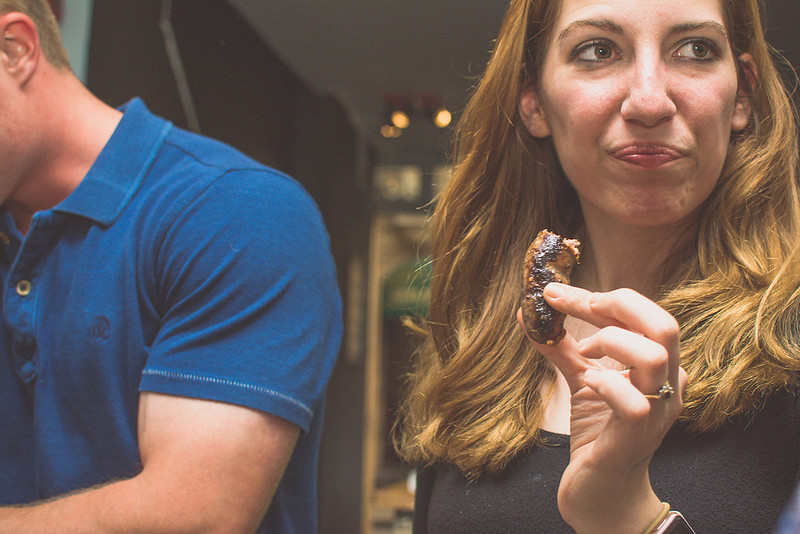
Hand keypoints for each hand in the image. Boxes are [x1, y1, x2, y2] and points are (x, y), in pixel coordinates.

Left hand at [518, 282, 686, 533]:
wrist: (601, 492)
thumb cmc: (599, 434)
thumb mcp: (582, 380)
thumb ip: (563, 347)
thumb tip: (528, 312)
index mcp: (662, 365)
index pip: (645, 314)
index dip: (601, 297)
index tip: (554, 292)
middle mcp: (670, 384)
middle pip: (664, 324)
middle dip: (613, 305)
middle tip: (570, 305)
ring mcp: (659, 411)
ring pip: (653, 356)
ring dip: (609, 342)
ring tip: (584, 353)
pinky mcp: (638, 436)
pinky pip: (632, 402)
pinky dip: (604, 382)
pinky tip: (587, 384)